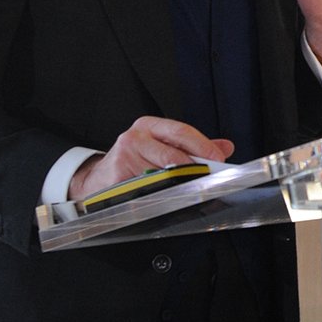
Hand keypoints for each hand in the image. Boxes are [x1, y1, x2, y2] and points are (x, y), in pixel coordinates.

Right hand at [68, 116, 231, 201]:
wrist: (96, 179)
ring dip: (180, 184)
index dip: (202, 145)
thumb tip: (225, 147)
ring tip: (188, 188)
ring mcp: (125, 156)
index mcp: (148, 126)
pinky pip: (149, 187)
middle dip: (194, 167)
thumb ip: (192, 147)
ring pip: (163, 173)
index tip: (218, 158)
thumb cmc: (133, 162)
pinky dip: (162, 193)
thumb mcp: (160, 146)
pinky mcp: (119, 175)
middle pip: (173, 154)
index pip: (180, 131)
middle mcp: (135, 137)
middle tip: (209, 177)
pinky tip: (166, 195)